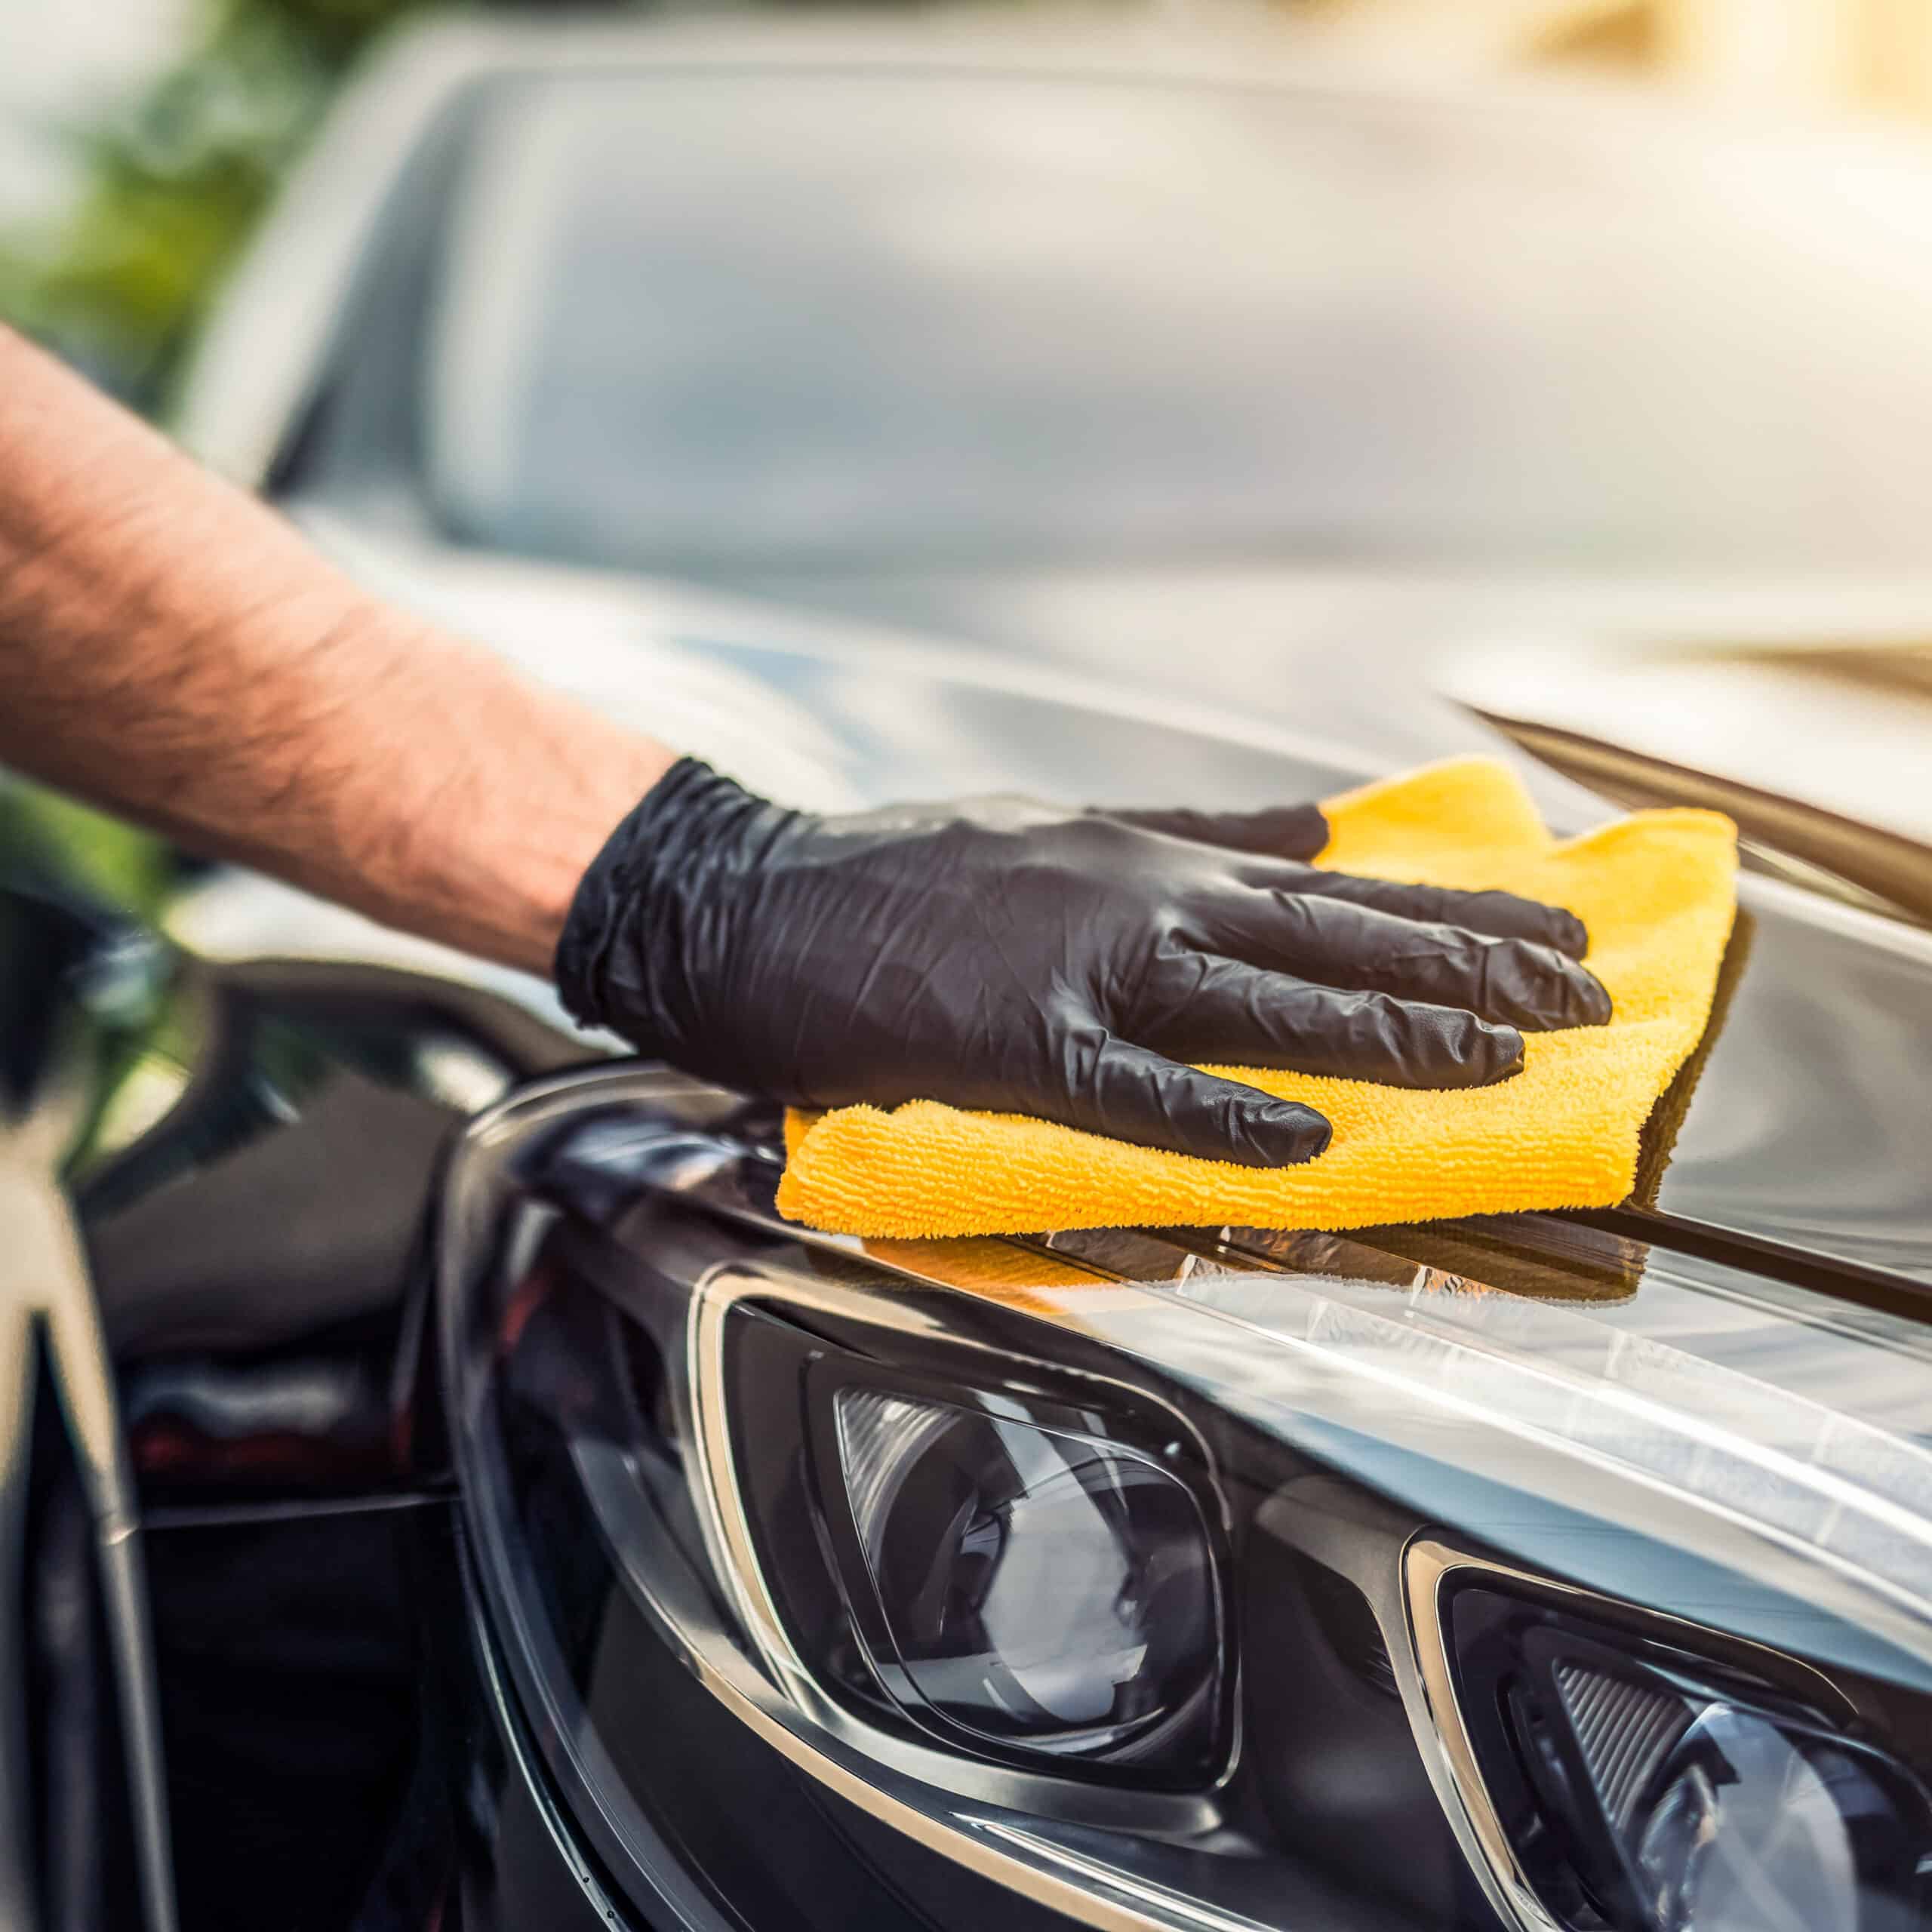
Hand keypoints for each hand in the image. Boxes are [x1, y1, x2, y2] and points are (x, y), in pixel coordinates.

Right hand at [556, 761, 1609, 1165]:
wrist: (761, 902)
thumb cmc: (911, 872)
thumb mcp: (1068, 824)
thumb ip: (1198, 830)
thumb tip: (1317, 826)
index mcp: (1156, 858)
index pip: (1341, 887)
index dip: (1459, 912)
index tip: (1560, 931)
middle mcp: (1143, 900)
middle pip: (1335, 940)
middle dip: (1471, 971)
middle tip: (1584, 1001)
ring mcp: (1084, 970)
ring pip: (1264, 1004)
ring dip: (1390, 1031)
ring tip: (1499, 1059)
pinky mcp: (1015, 1046)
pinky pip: (1135, 1090)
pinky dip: (1219, 1116)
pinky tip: (1303, 1142)